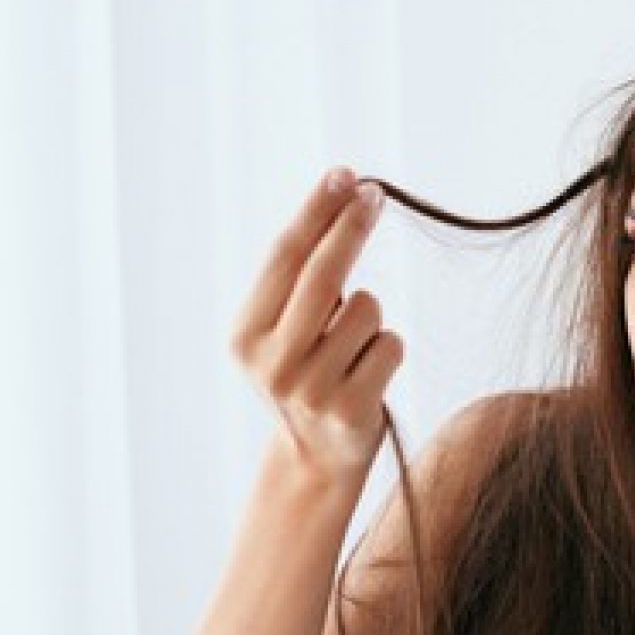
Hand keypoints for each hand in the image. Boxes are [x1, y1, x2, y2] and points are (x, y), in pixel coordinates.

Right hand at [230, 167, 402, 478]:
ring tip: (352, 348)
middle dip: (351, 226)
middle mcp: (271, 364)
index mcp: (244, 336)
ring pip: (366, 310)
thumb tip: (348, 196)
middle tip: (376, 193)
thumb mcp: (284, 331)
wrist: (316, 459)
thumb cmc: (307, 373)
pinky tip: (368, 375)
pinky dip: (387, 349)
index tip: (345, 175)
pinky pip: (390, 344)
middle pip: (322, 275)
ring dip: (371, 317)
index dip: (316, 212)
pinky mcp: (352, 410)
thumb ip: (302, 280)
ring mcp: (310, 390)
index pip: (284, 258)